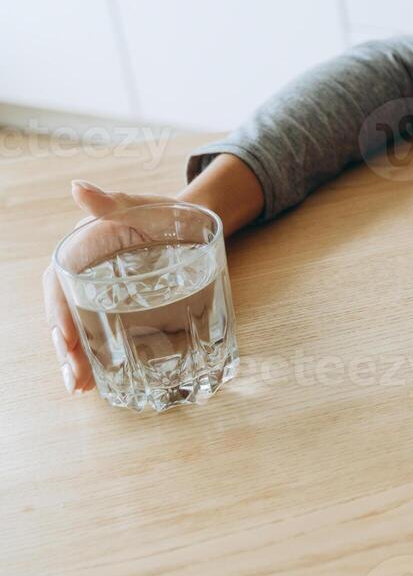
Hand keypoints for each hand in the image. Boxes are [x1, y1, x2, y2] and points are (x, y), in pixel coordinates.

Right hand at [44, 180, 172, 395]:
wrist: (192, 223)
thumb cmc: (160, 211)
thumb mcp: (138, 205)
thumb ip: (110, 201)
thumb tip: (78, 188)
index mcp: (80, 254)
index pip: (58, 287)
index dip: (59, 313)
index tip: (67, 339)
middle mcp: (86, 279)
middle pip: (67, 317)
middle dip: (68, 349)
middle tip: (75, 379)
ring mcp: (104, 297)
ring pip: (83, 331)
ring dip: (80, 360)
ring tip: (82, 387)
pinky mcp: (124, 310)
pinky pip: (107, 334)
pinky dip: (102, 357)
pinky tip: (100, 381)